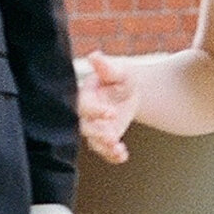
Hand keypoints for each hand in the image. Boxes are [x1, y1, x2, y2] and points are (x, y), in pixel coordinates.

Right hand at [77, 50, 136, 165]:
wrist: (129, 93)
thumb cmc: (120, 78)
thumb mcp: (117, 71)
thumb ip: (106, 67)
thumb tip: (95, 56)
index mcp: (85, 95)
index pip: (84, 105)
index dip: (95, 110)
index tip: (111, 113)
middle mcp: (85, 114)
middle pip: (85, 127)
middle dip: (98, 133)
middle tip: (112, 137)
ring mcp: (94, 127)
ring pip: (93, 141)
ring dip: (104, 147)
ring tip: (118, 150)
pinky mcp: (103, 138)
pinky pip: (104, 150)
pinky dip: (112, 156)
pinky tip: (122, 156)